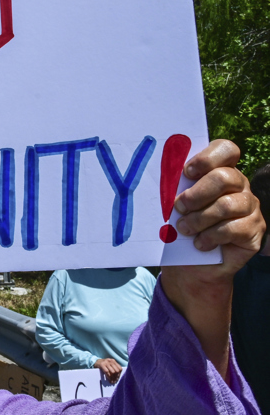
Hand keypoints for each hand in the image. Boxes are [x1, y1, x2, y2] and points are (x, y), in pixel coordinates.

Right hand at [94, 357, 121, 383]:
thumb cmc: (103, 365)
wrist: (94, 361)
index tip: (117, 379)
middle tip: (114, 381)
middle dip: (116, 377)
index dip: (119, 374)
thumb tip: (117, 377)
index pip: (120, 368)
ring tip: (112, 381)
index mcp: (113, 361)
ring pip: (112, 372)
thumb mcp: (109, 365)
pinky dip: (108, 376)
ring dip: (112, 378)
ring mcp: (106, 362)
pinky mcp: (102, 364)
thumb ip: (113, 368)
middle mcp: (110, 361)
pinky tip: (108, 379)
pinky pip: (107, 372)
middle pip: (117, 370)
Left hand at [170, 139, 263, 281]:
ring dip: (200, 219)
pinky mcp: (255, 230)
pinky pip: (234, 228)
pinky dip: (211, 237)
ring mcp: (250, 207)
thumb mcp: (173, 205)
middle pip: (225, 177)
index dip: (207, 158)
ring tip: (184, 229)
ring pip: (228, 205)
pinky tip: (200, 244)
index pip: (226, 149)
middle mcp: (239, 185)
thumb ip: (174, 188)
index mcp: (220, 170)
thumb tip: (159, 175)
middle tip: (178, 207)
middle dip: (197, 194)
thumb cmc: (178, 228)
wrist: (191, 265)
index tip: (186, 172)